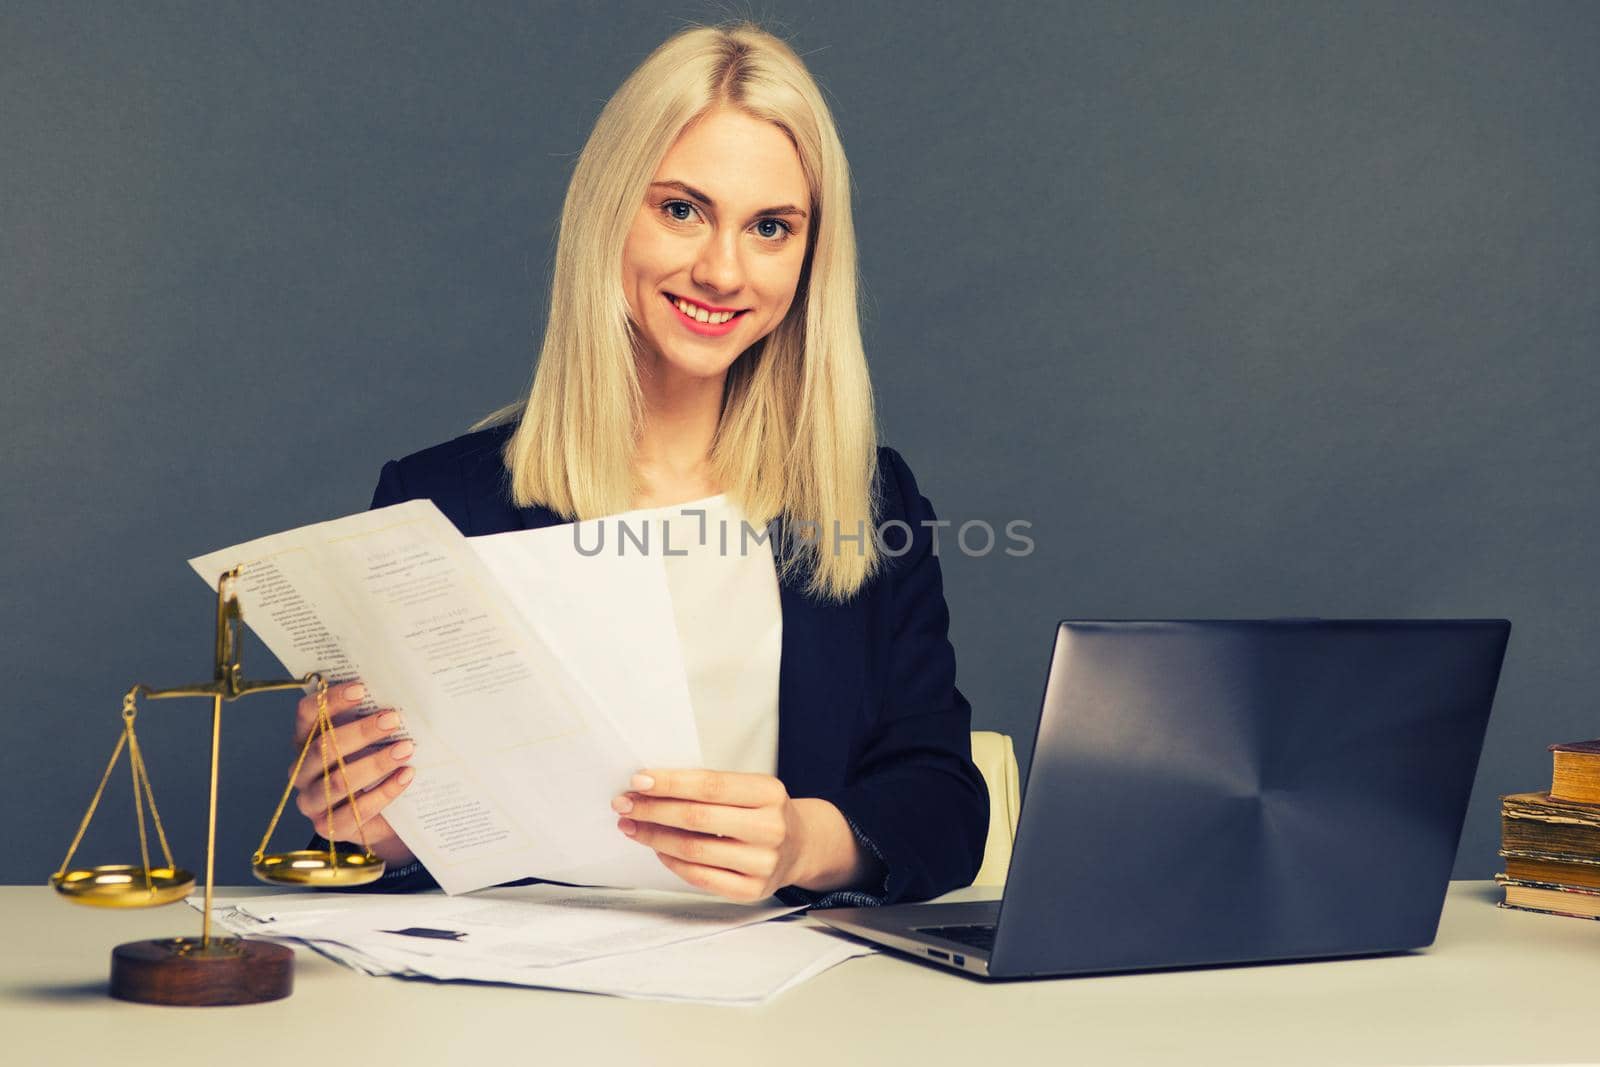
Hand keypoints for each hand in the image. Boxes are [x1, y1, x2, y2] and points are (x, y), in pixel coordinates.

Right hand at [291, 681, 416, 865]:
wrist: (386, 815)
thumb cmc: (374, 765)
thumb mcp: (370, 741)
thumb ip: (371, 718)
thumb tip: (397, 691)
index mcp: (305, 741)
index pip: (308, 714)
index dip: (332, 701)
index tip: (362, 689)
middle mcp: (302, 771)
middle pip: (323, 748)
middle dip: (361, 731)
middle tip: (393, 720)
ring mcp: (312, 802)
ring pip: (338, 781)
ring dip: (375, 763)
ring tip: (406, 749)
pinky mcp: (330, 827)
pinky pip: (356, 810)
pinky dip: (385, 792)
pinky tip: (406, 776)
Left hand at [611, 769, 813, 902]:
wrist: (800, 846)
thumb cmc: (763, 812)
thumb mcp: (749, 789)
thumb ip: (709, 788)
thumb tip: (650, 788)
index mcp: (768, 793)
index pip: (710, 785)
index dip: (670, 783)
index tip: (638, 781)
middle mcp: (770, 828)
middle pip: (697, 818)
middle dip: (653, 810)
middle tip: (624, 804)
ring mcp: (763, 863)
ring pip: (693, 850)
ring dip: (654, 837)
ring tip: (632, 826)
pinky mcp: (752, 890)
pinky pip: (700, 877)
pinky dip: (672, 861)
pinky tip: (658, 849)